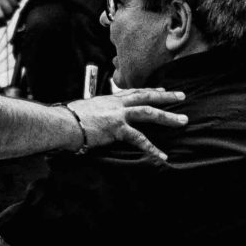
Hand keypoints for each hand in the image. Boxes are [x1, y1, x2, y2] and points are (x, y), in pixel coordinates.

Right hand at [65, 88, 185, 161]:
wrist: (62, 123)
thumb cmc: (67, 119)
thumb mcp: (84, 110)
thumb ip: (94, 112)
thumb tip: (92, 118)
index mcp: (108, 99)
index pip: (133, 92)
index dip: (148, 91)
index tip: (160, 89)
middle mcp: (116, 104)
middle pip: (145, 96)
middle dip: (165, 96)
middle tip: (181, 96)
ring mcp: (118, 115)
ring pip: (149, 112)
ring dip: (168, 116)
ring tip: (183, 120)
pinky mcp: (117, 128)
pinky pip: (139, 139)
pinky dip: (152, 149)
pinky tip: (162, 156)